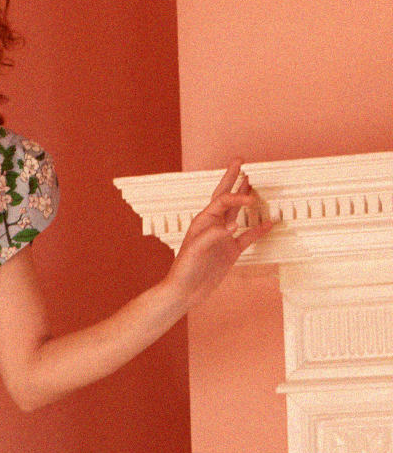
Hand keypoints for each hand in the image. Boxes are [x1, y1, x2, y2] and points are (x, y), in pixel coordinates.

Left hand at [163, 157, 275, 311]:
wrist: (185, 292)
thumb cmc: (184, 270)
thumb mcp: (195, 251)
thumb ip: (212, 235)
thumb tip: (232, 225)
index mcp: (202, 222)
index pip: (221, 202)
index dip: (236, 197)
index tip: (250, 200)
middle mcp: (212, 226)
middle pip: (225, 197)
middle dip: (232, 179)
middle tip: (240, 161)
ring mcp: (222, 238)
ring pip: (236, 214)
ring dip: (244, 199)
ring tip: (252, 183)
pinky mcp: (230, 252)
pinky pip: (247, 237)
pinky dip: (258, 230)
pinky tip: (269, 223)